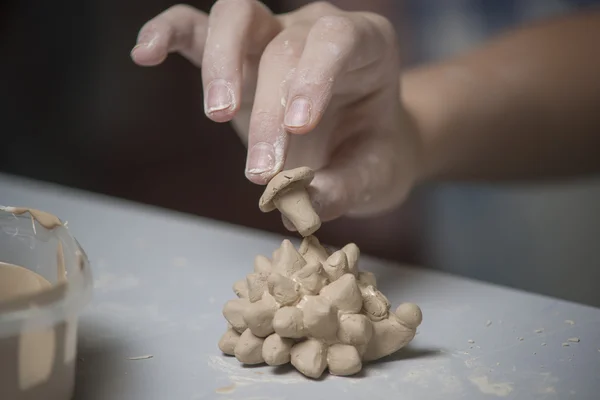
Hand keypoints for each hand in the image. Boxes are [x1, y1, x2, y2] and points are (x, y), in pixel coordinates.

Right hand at [131, 1, 421, 225]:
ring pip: (236, 17)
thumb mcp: (372, 175)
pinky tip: (144, 55)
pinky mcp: (236, 56)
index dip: (313, 77)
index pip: (335, 39)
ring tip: (216, 115)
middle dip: (267, 111)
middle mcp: (315, 30)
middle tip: (261, 170)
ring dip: (220, 64)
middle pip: (283, 46)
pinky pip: (196, 28)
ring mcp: (272, 36)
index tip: (298, 126)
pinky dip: (168, 35)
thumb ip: (343, 188)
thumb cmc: (371, 153)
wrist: (361, 146)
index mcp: (365, 46)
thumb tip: (299, 206)